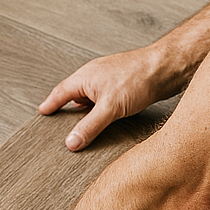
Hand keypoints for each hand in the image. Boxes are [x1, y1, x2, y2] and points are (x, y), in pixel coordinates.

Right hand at [38, 46, 181, 150]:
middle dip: (68, 110)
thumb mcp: (110, 107)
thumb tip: (71, 141)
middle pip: (75, 95)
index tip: (43, 112)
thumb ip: (89, 126)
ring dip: (88, 111)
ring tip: (85, 127)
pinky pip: (106, 100)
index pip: (61, 92)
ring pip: (92, 98)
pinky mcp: (124, 85)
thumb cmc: (139, 76)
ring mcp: (110, 80)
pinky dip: (102, 110)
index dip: (51, 104)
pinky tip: (108, 119)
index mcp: (85, 77)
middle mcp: (95, 76)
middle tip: (61, 125)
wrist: (167, 68)